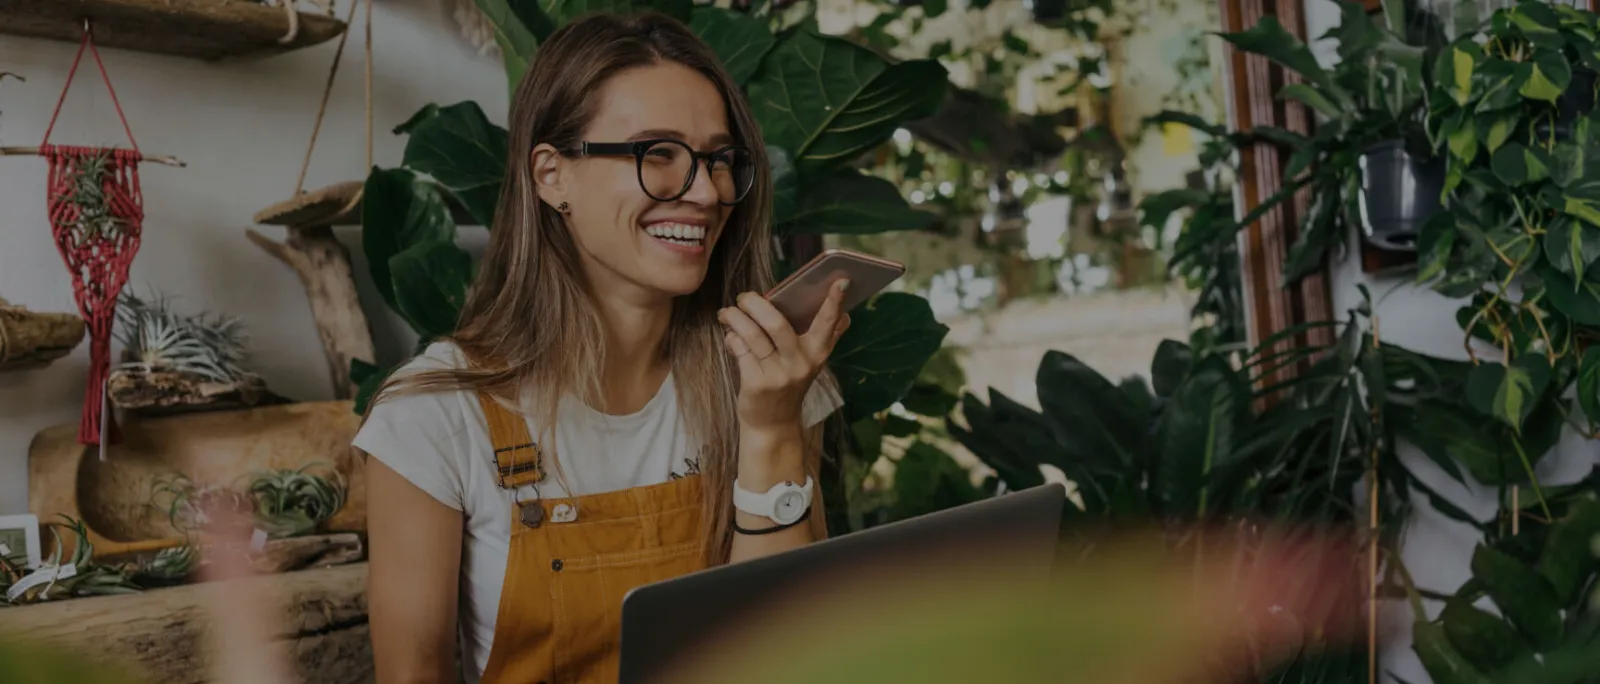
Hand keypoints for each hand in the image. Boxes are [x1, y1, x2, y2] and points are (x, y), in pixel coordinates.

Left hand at [719, 279, 850, 433]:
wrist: (773, 424)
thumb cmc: (788, 384)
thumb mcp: (811, 363)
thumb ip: (826, 338)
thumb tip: (846, 314)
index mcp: (817, 353)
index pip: (827, 323)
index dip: (834, 302)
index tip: (841, 281)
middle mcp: (800, 364)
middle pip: (777, 325)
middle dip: (756, 304)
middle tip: (744, 296)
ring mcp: (778, 376)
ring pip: (752, 336)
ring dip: (736, 318)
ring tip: (727, 312)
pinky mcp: (756, 384)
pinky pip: (740, 350)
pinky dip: (732, 338)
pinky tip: (730, 336)